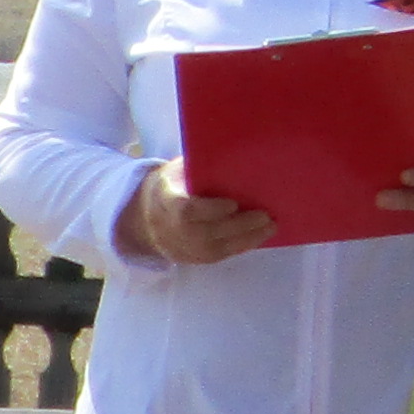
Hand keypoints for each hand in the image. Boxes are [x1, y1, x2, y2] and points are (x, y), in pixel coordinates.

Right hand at [120, 165, 273, 266]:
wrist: (143, 219)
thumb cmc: (168, 186)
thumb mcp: (174, 171)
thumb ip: (196, 167)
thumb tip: (232, 154)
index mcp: (165, 202)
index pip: (187, 211)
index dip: (211, 210)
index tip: (233, 204)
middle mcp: (171, 230)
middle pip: (206, 233)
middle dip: (238, 226)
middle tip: (265, 216)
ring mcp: (180, 248)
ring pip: (215, 249)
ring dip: (246, 239)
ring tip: (270, 227)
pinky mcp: (191, 259)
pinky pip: (219, 257)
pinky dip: (240, 247)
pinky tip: (258, 237)